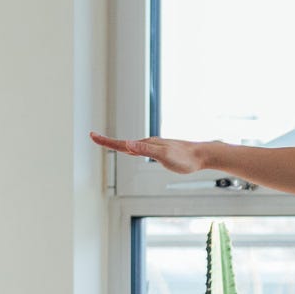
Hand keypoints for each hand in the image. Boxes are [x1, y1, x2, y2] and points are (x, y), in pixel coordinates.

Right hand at [89, 131, 207, 174]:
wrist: (202, 155)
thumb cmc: (185, 158)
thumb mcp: (164, 156)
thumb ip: (146, 150)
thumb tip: (128, 144)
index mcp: (146, 145)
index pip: (122, 143)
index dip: (106, 141)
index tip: (92, 135)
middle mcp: (149, 143)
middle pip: (124, 143)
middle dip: (107, 141)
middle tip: (93, 137)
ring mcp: (155, 146)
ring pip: (132, 145)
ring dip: (118, 144)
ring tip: (107, 142)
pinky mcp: (161, 151)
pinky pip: (141, 149)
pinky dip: (131, 148)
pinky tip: (133, 149)